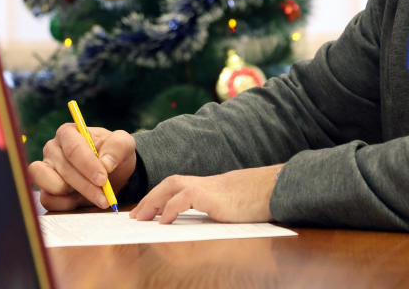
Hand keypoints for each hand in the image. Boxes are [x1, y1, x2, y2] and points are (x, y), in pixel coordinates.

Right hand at [28, 123, 135, 210]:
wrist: (111, 174)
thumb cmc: (113, 155)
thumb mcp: (124, 144)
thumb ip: (118, 146)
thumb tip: (105, 163)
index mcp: (68, 133)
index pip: (73, 148)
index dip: (88, 165)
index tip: (103, 179)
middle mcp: (52, 149)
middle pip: (65, 170)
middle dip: (87, 186)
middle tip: (105, 198)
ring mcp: (45, 170)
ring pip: (53, 186)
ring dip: (75, 195)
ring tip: (93, 196)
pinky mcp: (44, 189)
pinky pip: (48, 200)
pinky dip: (66, 205)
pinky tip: (80, 201)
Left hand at [130, 164, 283, 223]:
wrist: (273, 189)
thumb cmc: (255, 200)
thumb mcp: (230, 206)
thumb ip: (214, 210)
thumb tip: (202, 225)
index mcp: (207, 186)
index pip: (176, 186)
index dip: (159, 197)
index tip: (146, 211)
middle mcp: (204, 183)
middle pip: (169, 183)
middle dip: (150, 198)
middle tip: (135, 216)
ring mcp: (207, 187)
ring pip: (171, 186)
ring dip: (153, 201)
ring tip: (141, 218)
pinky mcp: (211, 195)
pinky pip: (185, 198)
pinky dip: (171, 208)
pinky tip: (164, 221)